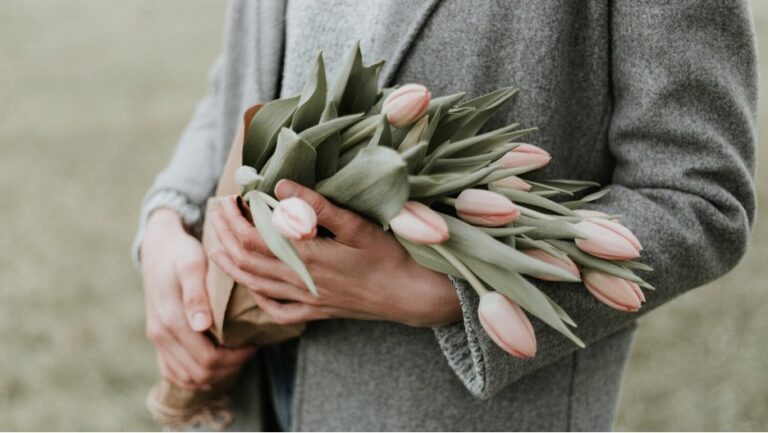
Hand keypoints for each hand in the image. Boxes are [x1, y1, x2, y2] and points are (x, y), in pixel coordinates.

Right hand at [140, 209, 254, 389]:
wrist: (158, 246)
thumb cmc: (181, 253)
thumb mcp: (192, 265)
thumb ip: (196, 295)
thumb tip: (201, 326)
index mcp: (171, 319)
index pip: (207, 359)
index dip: (235, 359)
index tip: (254, 344)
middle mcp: (160, 334)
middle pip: (200, 373)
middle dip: (229, 368)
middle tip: (250, 350)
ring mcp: (157, 339)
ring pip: (187, 378)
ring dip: (214, 375)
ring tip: (236, 356)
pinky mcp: (158, 339)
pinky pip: (173, 372)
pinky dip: (195, 375)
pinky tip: (216, 363)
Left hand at [208, 180, 461, 327]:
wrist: (409, 294)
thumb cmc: (388, 255)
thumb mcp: (357, 225)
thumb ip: (318, 206)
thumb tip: (281, 185)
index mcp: (308, 257)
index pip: (254, 239)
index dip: (234, 220)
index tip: (227, 200)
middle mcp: (300, 281)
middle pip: (246, 261)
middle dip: (224, 237)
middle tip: (215, 214)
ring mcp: (306, 300)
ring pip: (254, 285)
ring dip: (230, 264)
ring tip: (217, 244)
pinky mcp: (315, 312)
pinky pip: (276, 309)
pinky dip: (257, 296)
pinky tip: (251, 284)